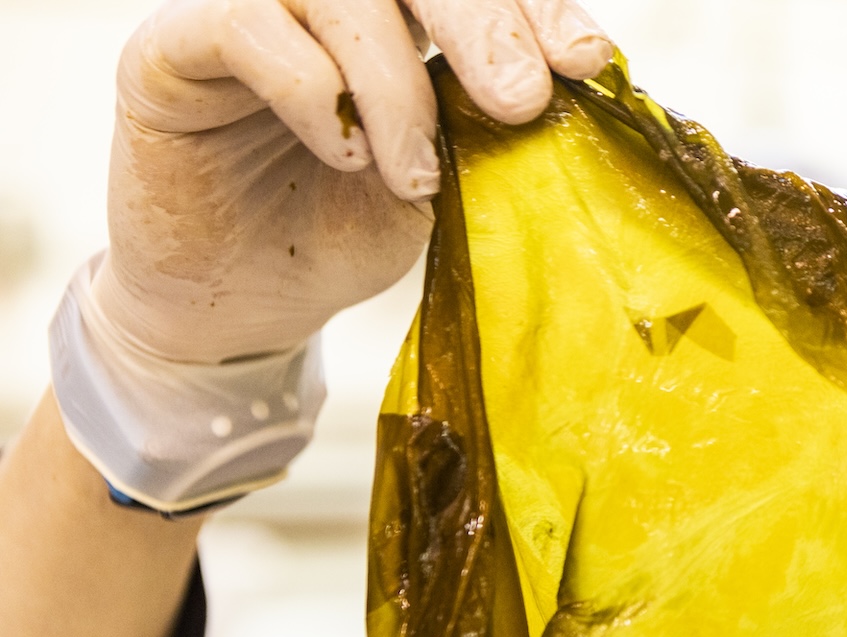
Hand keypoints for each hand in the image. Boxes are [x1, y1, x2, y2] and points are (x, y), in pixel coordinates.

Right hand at [92, 0, 612, 365]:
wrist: (245, 309)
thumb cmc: (340, 236)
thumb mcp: (438, 187)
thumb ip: (482, 133)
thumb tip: (566, 104)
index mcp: (401, 20)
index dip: (536, 9)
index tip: (586, 61)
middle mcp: (327, 2)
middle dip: (483, 23)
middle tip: (519, 99)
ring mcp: (251, 13)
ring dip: (394, 84)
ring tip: (415, 174)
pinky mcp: (173, 50)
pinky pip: (245, 24)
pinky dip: (309, 87)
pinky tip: (342, 152)